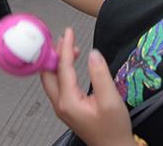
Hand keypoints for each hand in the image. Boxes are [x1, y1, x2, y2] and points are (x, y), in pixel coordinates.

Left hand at [40, 27, 135, 145]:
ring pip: (51, 78)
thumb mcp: (110, 100)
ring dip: (58, 61)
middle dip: (55, 53)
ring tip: (70, 47)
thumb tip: (93, 54)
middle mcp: (61, 104)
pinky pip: (58, 84)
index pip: (62, 68)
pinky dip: (61, 69)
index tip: (69, 32)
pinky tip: (71, 63)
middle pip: (48, 73)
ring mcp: (62, 107)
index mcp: (69, 101)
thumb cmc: (113, 129)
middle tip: (65, 38)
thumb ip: (100, 75)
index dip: (65, 47)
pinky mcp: (67, 107)